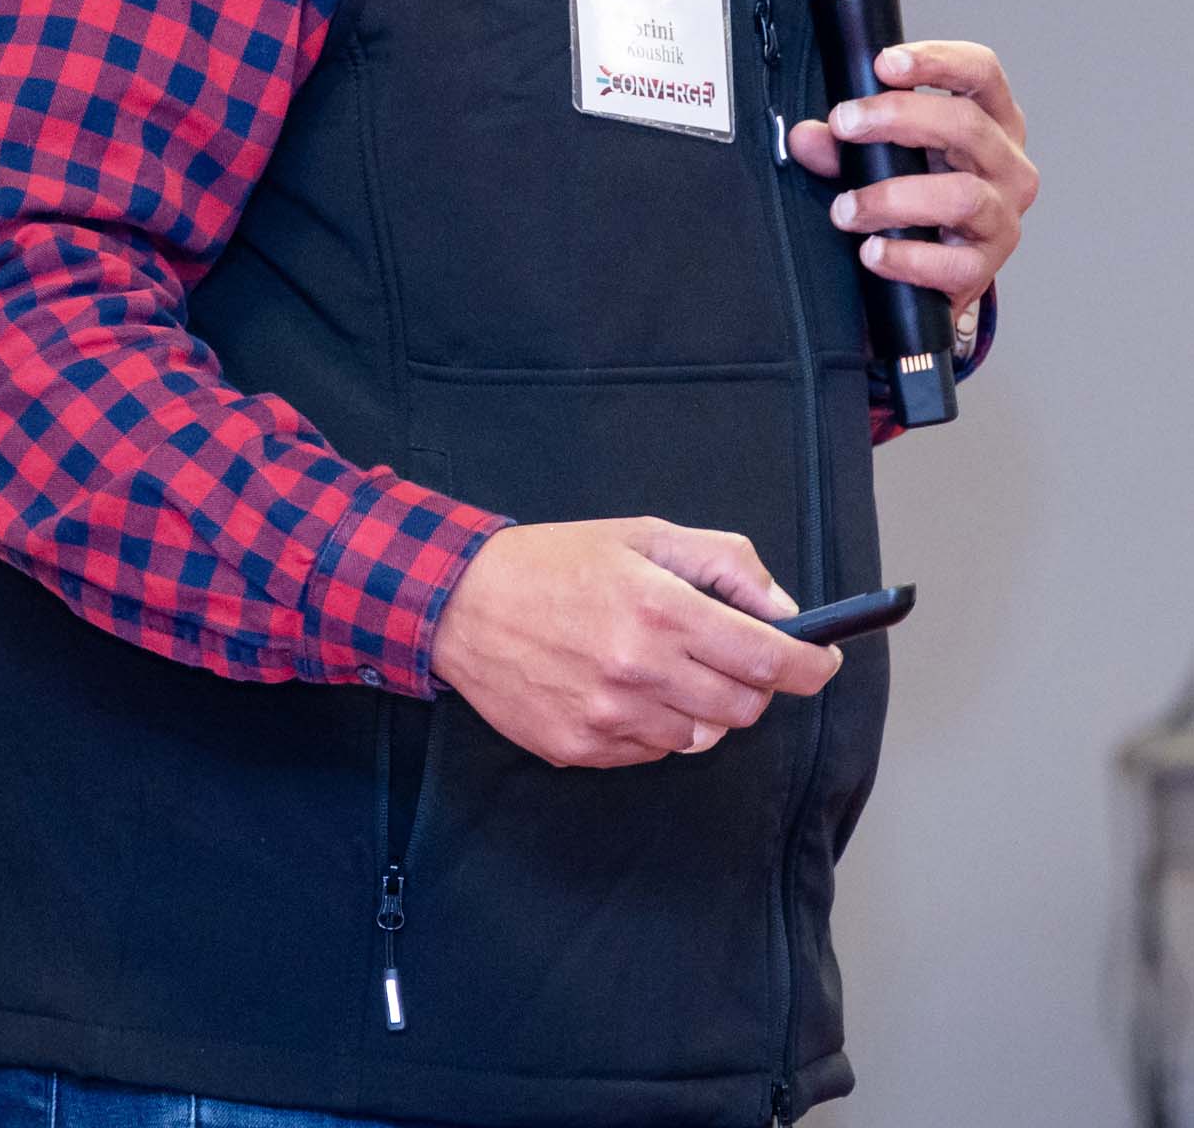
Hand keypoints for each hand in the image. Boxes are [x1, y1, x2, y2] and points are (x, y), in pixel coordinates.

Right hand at [429, 517, 841, 769]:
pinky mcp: (582, 749)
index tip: (823, 661)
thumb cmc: (556, 562)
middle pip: (744, 708)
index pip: (768, 659)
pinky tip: (621, 685)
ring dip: (700, 707)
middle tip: (732, 656)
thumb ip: (725, 565)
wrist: (463, 602)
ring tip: (660, 664)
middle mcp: (640, 670)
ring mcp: (609, 718)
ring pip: (700, 736)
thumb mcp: (644, 536)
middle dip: (754, 684)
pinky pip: (651, 751)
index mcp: (661, 610)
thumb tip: (784, 612)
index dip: (810, 665)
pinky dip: (654, 724)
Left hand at [787, 39, 1037, 324]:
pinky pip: (953, 264)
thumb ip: (845, 142)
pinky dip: (906, 257)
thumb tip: (805, 137)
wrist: (941, 265)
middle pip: (966, 124)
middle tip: (845, 124)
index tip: (884, 64)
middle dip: (897, 118)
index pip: (982, 71)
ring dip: (893, 198)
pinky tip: (873, 251)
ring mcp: (1003, 217)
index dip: (937, 60)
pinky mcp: (987, 266)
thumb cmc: (921, 190)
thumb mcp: (885, 155)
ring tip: (847, 208)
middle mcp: (1007, 164)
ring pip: (962, 195)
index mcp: (992, 120)